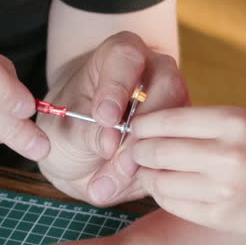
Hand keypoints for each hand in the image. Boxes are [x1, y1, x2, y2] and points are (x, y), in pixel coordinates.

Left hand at [37, 32, 187, 205]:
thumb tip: (109, 142)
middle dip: (138, 128)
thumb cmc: (69, 128)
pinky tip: (124, 188)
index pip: (127, 56)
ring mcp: (175, 107)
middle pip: (166, 87)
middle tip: (110, 155)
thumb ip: (84, 130)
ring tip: (108, 181)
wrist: (79, 157)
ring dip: (144, 157)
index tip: (104, 117)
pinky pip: (179, 156)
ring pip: (177, 125)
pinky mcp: (183, 139)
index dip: (118, 85)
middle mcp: (156, 74)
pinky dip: (152, 176)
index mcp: (121, 56)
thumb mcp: (63, 128)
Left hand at [129, 106, 245, 236]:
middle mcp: (228, 155)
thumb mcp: (240, 123)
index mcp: (233, 122)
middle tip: (135, 151)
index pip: (166, 120)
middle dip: (137, 151)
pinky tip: (166, 187)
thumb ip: (195, 123)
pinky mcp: (218, 216)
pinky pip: (170, 203)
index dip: (141, 126)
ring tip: (150, 169)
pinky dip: (161, 194)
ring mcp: (223, 189)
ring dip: (146, 175)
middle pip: (157, 151)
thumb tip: (141, 128)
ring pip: (158, 180)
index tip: (134, 129)